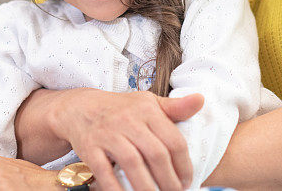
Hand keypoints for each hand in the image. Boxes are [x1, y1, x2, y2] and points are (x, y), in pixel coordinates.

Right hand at [50, 89, 203, 190]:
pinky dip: (117, 188)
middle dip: (169, 180)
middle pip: (156, 154)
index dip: (184, 165)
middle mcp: (128, 120)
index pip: (173, 140)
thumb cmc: (121, 109)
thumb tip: (201, 100)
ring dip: (148, 187)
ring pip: (133, 164)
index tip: (188, 181)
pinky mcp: (90, 148)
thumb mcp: (148, 103)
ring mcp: (108, 134)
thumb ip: (175, 107)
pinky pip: (105, 172)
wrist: (80, 108)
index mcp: (147, 109)